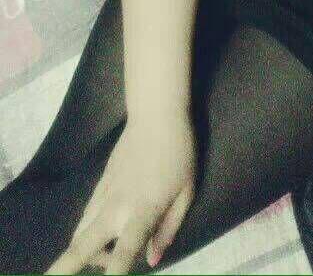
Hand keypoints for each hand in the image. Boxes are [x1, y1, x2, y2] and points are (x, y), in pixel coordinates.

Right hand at [45, 117, 197, 274]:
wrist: (156, 115)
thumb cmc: (180, 153)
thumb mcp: (187, 192)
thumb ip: (168, 228)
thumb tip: (153, 260)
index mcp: (142, 211)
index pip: (124, 252)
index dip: (115, 275)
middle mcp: (116, 207)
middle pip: (82, 245)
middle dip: (63, 269)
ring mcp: (104, 194)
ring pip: (80, 232)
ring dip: (84, 252)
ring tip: (109, 256)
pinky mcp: (100, 183)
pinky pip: (87, 215)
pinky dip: (88, 232)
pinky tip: (103, 233)